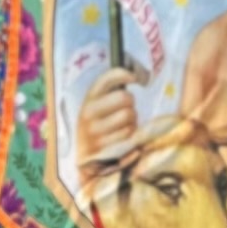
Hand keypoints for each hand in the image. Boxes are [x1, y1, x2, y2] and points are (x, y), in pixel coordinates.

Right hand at [74, 70, 142, 188]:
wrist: (85, 153)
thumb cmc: (98, 121)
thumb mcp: (99, 102)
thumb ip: (114, 86)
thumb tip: (141, 75)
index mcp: (88, 97)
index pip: (109, 77)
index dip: (126, 74)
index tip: (136, 78)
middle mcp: (89, 112)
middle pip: (125, 98)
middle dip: (130, 104)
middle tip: (125, 109)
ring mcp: (95, 131)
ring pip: (129, 117)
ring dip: (131, 120)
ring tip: (122, 124)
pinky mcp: (104, 146)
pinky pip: (129, 134)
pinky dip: (130, 134)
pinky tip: (121, 135)